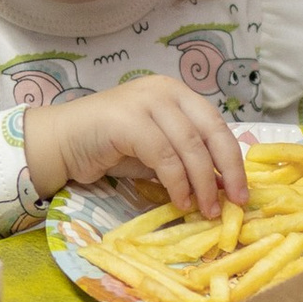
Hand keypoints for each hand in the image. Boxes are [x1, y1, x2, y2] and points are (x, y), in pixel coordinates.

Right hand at [26, 78, 247, 217]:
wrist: (61, 141)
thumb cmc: (108, 146)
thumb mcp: (156, 151)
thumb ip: (186, 160)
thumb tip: (222, 187)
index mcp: (177, 94)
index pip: (217, 126)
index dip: (233, 161)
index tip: (241, 192)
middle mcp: (165, 91)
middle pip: (210, 133)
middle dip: (226, 172)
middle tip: (234, 204)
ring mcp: (146, 101)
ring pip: (190, 147)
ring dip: (202, 184)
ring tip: (205, 210)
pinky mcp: (128, 120)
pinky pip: (164, 156)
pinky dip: (176, 182)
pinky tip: (179, 202)